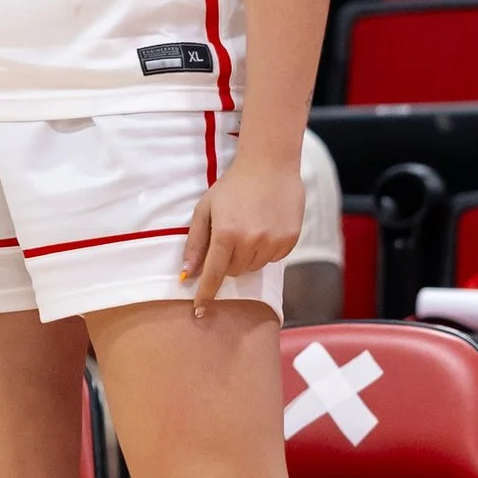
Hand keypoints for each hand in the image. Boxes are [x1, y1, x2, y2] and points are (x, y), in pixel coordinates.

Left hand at [181, 147, 305, 315]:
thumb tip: (187, 273)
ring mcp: (273, 241)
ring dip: (246, 256)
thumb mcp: (205, 210)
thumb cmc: (231, 186)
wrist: (270, 165)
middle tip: (229, 237)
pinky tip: (264, 227)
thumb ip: (196, 243)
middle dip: (227, 261)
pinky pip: (273, 259)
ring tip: (247, 228)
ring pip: (254, 267)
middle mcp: (250, 241)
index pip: (214, 274)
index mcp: (225, 234)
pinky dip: (266, 250)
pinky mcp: (290, 240)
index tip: (200, 311)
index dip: (206, 294)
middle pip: (234, 272)